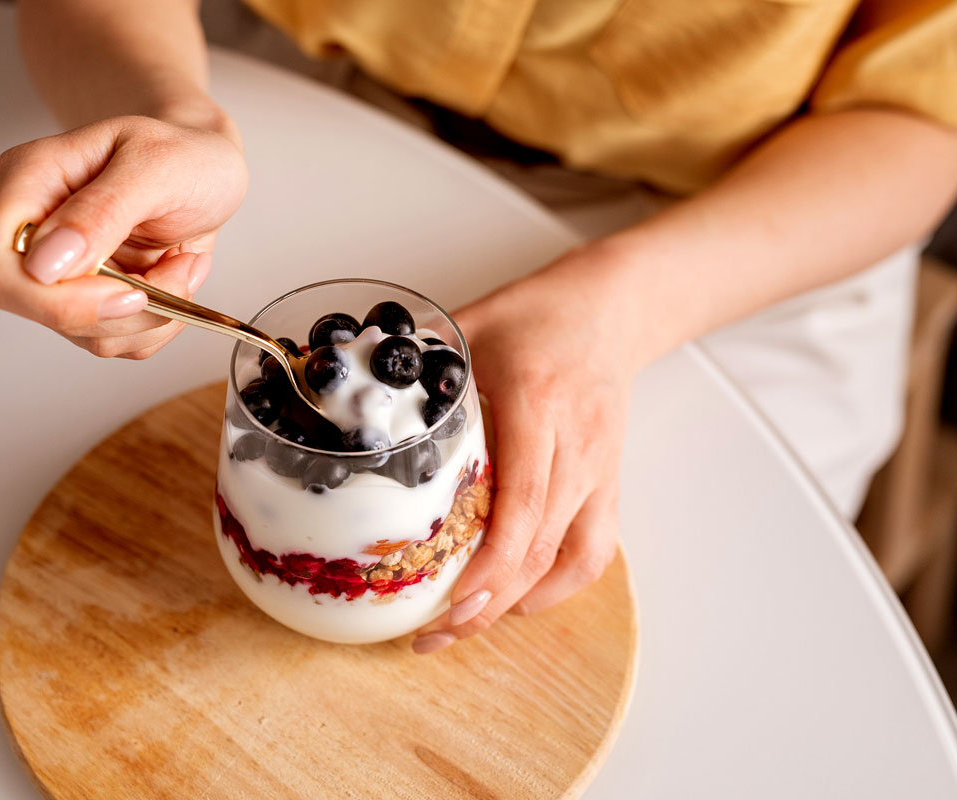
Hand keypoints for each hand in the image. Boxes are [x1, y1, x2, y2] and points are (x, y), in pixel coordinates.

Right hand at [0, 114, 247, 357]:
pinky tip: (174, 274)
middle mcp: (27, 231)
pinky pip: (116, 338)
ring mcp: (53, 271)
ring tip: (182, 260)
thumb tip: (44, 263)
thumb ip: (101, 210)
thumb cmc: (181, 154)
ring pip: (87, 333)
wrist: (205, 169)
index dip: (59, 300)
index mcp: (24, 181)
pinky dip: (158, 319)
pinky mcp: (85, 299)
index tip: (132, 291)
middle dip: (122, 308)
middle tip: (177, 270)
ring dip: (152, 311)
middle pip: (41, 312)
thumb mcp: (156, 167)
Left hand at [411, 244, 639, 652]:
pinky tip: (516, 601)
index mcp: (539, 404)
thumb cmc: (539, 314)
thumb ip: (417, 362)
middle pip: (543, 545)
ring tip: (466, 626)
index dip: (490, 562)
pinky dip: (556, 587)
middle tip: (431, 634)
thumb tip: (343, 388)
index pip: (524, 501)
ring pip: (574, 559)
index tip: (450, 600)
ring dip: (520, 604)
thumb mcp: (473, 323)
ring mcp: (600, 469)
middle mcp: (577, 445)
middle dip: (488, 602)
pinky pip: (594, 550)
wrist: (612, 307)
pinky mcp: (610, 483)